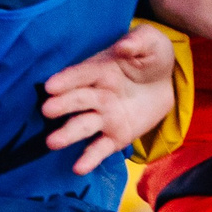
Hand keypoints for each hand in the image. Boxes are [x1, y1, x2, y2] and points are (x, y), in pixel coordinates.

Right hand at [42, 24, 177, 174]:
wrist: (164, 83)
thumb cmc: (151, 57)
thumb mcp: (150, 43)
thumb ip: (138, 42)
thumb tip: (125, 46)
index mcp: (100, 70)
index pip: (81, 75)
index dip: (67, 80)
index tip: (50, 86)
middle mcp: (96, 94)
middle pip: (77, 100)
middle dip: (62, 105)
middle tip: (47, 110)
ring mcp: (104, 117)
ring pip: (83, 125)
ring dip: (68, 134)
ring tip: (52, 142)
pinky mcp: (114, 136)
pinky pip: (101, 148)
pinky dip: (90, 158)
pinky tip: (78, 169)